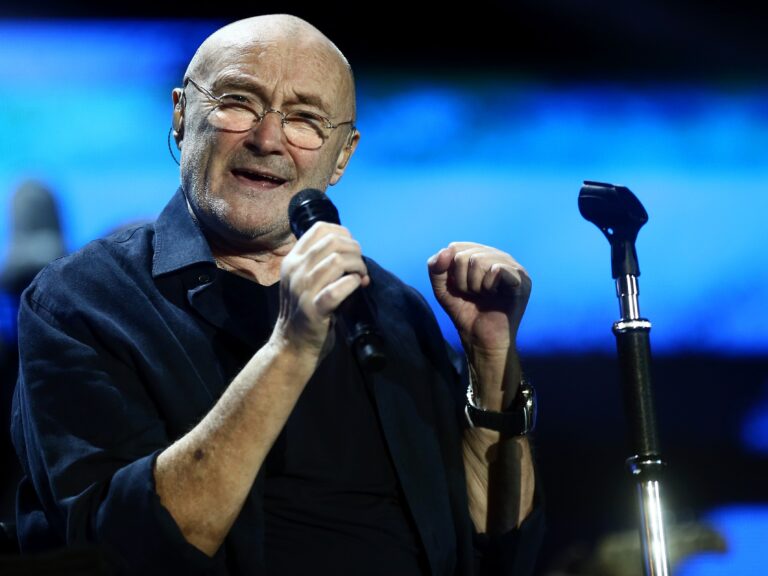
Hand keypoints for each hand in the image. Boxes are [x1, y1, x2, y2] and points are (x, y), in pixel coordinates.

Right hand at [274, 222, 368, 356]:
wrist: (293, 344)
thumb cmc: (304, 310)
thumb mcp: (304, 279)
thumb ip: (321, 262)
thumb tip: (353, 250)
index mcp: (292, 260)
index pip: (320, 228)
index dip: (343, 233)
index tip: (351, 248)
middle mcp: (295, 270)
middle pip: (333, 242)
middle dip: (355, 250)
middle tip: (360, 267)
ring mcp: (303, 290)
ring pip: (337, 261)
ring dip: (358, 266)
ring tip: (361, 277)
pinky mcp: (314, 309)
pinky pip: (338, 289)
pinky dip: (352, 284)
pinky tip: (356, 286)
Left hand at [428, 243, 530, 407]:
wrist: (480, 340)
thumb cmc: (465, 313)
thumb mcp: (443, 289)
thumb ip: (436, 267)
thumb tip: (446, 249)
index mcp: (483, 255)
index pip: (457, 246)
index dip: (449, 268)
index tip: (458, 288)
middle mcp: (499, 257)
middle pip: (465, 254)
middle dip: (460, 280)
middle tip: (472, 294)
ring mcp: (512, 267)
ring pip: (479, 261)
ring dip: (473, 285)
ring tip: (482, 296)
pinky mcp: (522, 280)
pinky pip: (497, 270)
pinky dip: (487, 285)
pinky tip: (494, 295)